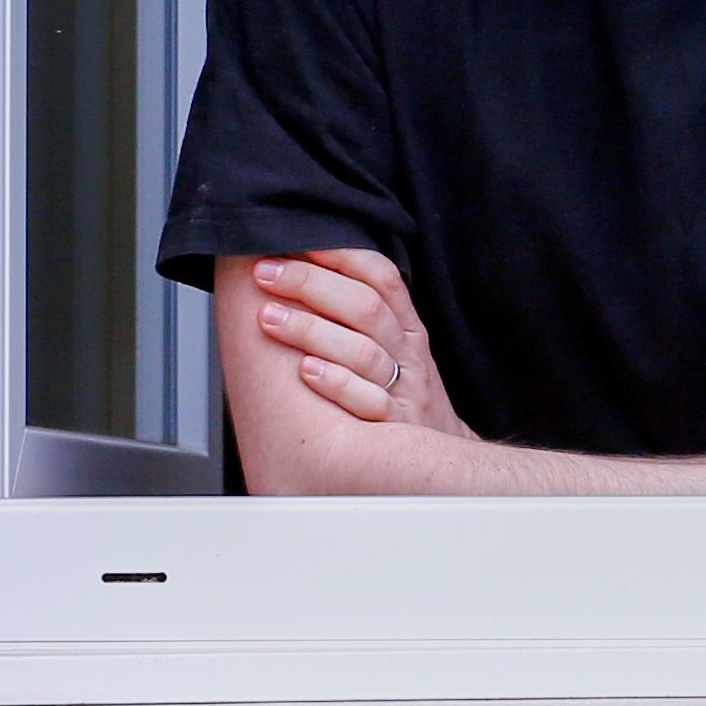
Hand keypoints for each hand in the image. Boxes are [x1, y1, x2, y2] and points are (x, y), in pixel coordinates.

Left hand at [250, 249, 471, 434]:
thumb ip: (367, 318)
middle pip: (364, 307)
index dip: (342, 255)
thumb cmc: (405, 399)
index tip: (300, 242)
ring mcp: (402, 390)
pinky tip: (305, 370)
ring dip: (311, 330)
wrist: (438, 463)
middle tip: (267, 273)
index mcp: (407, 328)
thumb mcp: (399, 352)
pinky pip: (367, 401)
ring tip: (269, 317)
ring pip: (361, 350)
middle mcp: (406, 353)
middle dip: (310, 284)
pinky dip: (336, 383)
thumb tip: (311, 274)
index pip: (382, 277)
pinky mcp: (392, 428)